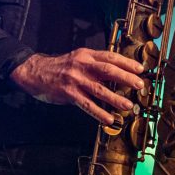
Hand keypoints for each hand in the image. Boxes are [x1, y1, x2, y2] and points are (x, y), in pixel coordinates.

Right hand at [9, 49, 144, 124]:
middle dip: (126, 78)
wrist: (34, 71)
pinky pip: (87, 105)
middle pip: (108, 71)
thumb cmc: (60, 66)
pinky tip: (109, 119)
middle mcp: (82, 66)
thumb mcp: (78, 58)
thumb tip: (118, 72)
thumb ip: (95, 63)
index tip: (140, 69)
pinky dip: (99, 113)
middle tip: (140, 85)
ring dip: (116, 98)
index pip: (110, 57)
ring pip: (99, 90)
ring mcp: (75, 80)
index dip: (127, 62)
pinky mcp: (69, 94)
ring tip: (128, 106)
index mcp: (86, 55)